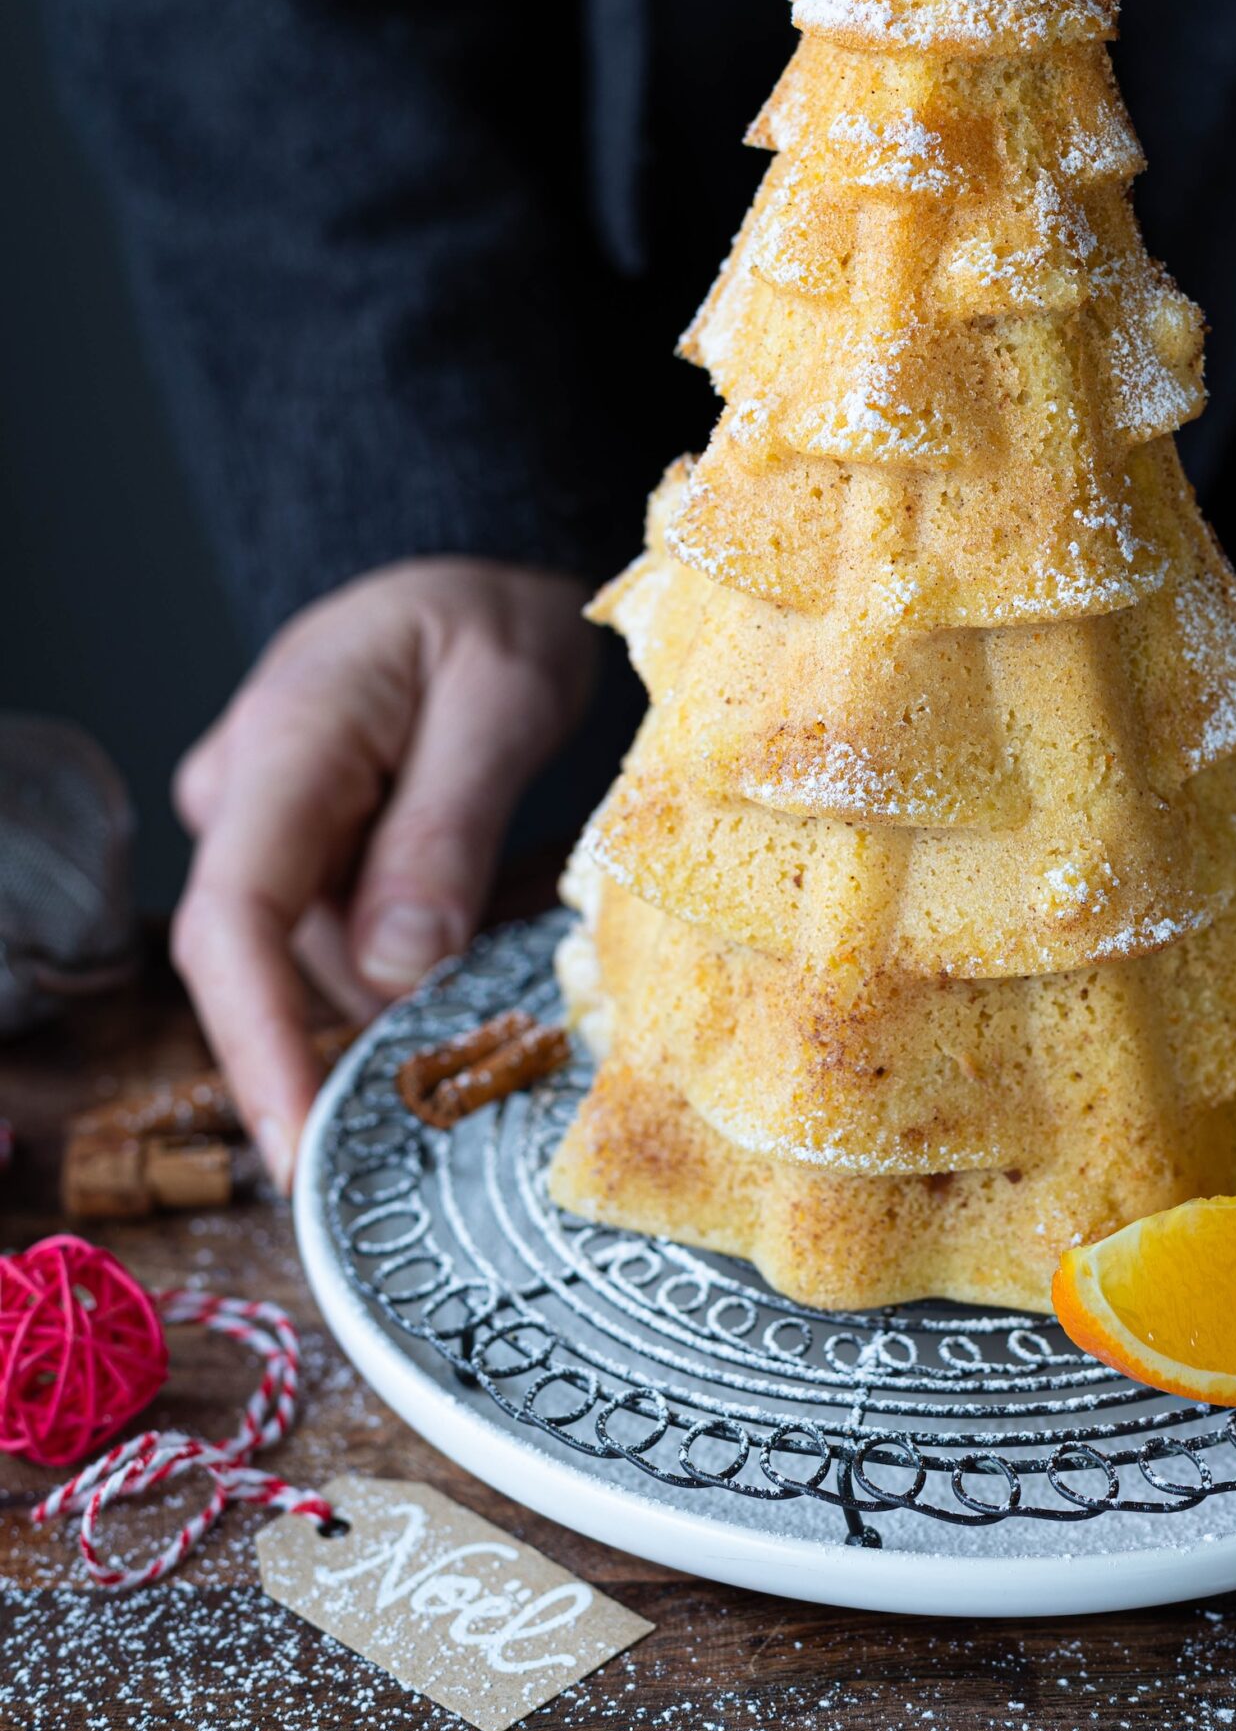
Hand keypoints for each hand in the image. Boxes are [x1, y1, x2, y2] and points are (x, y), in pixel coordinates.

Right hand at [172, 558, 595, 1186]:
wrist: (466, 580)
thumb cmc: (489, 621)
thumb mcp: (501, 702)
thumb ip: (445, 830)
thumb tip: (396, 969)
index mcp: (282, 745)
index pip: (231, 923)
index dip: (259, 1048)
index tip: (299, 1151)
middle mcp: (243, 799)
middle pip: (281, 965)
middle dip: (368, 1034)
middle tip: (486, 1073)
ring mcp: (261, 835)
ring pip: (323, 965)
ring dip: (407, 995)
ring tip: (509, 962)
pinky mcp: (295, 861)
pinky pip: (342, 947)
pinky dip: (409, 970)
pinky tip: (474, 951)